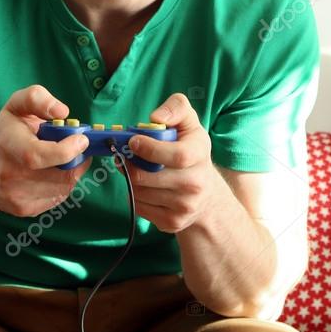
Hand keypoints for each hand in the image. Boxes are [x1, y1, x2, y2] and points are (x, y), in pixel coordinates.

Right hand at [0, 85, 92, 216]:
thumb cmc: (5, 135)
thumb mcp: (15, 107)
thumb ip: (36, 98)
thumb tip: (62, 112)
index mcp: (5, 144)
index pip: (36, 155)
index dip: (66, 150)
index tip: (82, 140)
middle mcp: (6, 174)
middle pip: (58, 173)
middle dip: (76, 159)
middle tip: (78, 147)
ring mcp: (14, 196)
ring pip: (63, 186)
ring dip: (73, 170)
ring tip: (64, 158)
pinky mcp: (23, 209)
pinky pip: (59, 196)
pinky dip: (64, 183)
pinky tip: (54, 172)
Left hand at [119, 93, 226, 233]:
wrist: (206, 194)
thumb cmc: (191, 151)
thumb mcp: (189, 124)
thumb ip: (176, 108)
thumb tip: (156, 118)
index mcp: (200, 155)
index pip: (176, 155)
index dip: (149, 148)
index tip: (133, 141)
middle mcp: (196, 183)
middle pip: (148, 177)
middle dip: (130, 165)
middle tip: (124, 156)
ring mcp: (185, 206)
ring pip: (139, 192)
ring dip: (131, 179)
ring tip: (135, 169)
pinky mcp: (172, 222)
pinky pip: (140, 207)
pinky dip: (135, 195)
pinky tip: (143, 186)